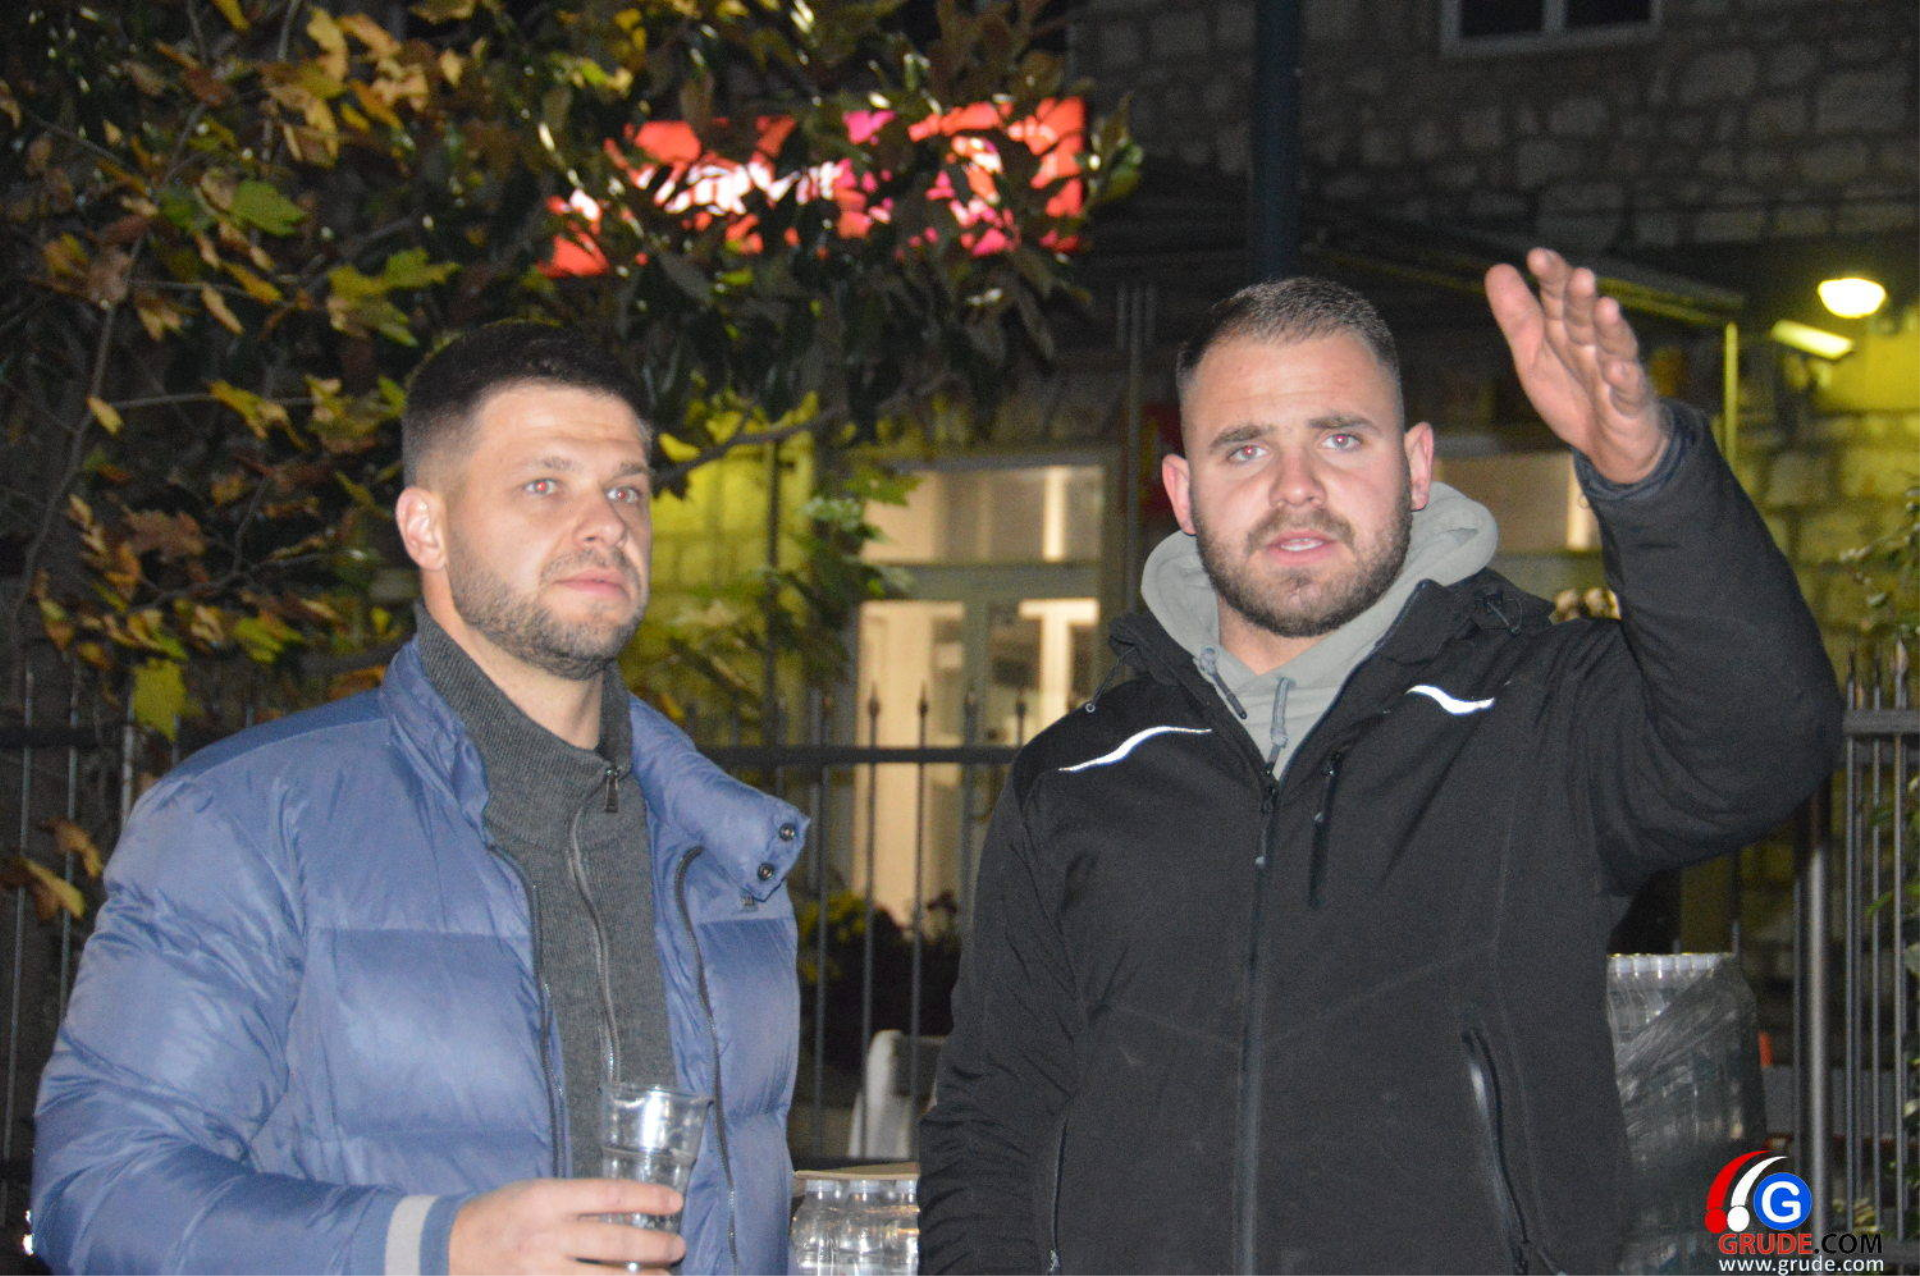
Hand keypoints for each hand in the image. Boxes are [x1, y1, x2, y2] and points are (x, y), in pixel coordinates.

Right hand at [448, 1178, 686, 1274]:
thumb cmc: (500, 1214)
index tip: (675, 1201)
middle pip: (614, 1242)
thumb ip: (577, 1202)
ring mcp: (540, 1272)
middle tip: (678, 1246)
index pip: (609, 1195)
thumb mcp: (536, 1193)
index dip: (647, 1197)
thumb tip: (629, 1210)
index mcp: (547, 1199)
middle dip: (655, 1246)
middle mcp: (546, 1236)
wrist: (448, 1248)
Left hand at [1485, 247, 1668, 484]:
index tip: (1537, 257)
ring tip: (1606, 307)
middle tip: (1579, 275)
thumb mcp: (1535, 355)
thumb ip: (1518, 317)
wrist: (1609, 443)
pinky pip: (1629, 391)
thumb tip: (1496, 269)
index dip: (1552, 279)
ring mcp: (1616, 373)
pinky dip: (1624, 380)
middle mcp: (1594, 345)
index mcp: (1568, 331)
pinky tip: (1617, 369)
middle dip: (1581, 298)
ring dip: (1610, 328)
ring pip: (1614, 346)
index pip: (1559, 299)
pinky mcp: (1631, 403)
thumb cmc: (1572, 390)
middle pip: (1586, 319)